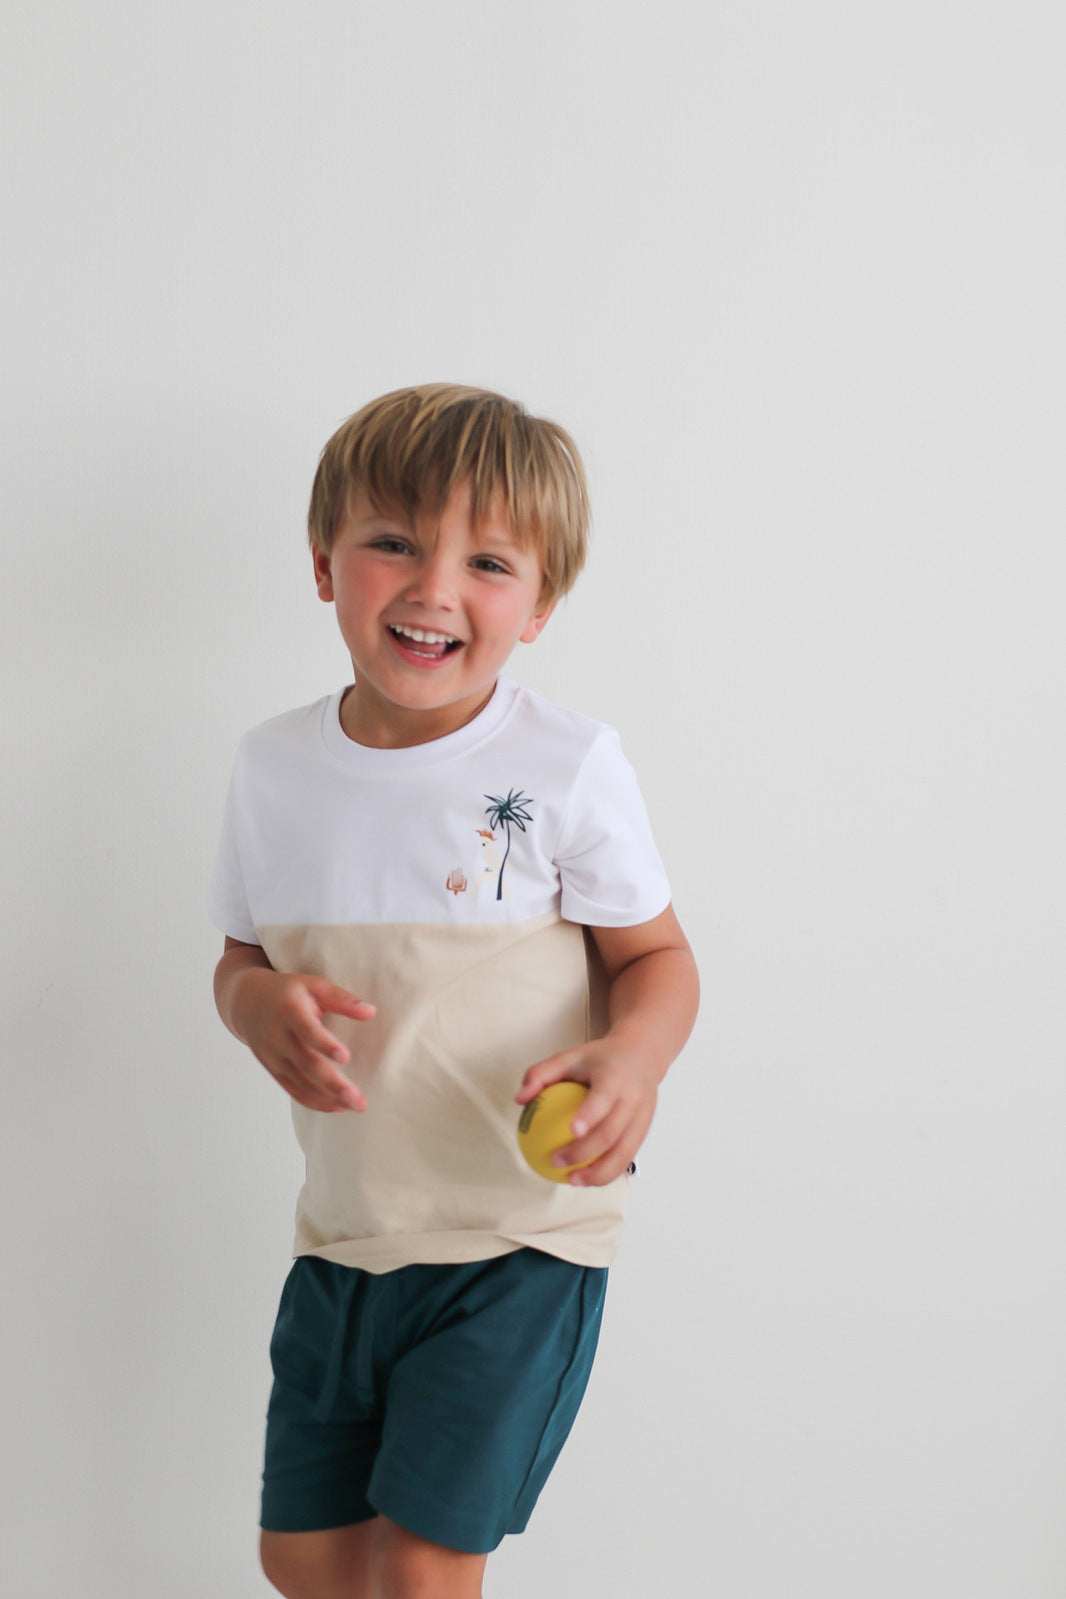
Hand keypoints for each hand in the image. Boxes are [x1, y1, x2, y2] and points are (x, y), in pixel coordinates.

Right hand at [230, 967, 375, 1112]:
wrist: (248, 1002)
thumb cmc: (289, 991)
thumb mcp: (314, 985)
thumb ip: (342, 998)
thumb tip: (371, 1011)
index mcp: (289, 1011)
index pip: (307, 1031)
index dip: (325, 1045)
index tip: (346, 1057)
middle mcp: (278, 1037)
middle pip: (307, 1064)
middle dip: (333, 1084)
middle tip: (358, 1098)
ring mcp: (273, 1057)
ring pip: (301, 1083)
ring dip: (329, 1098)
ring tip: (356, 1105)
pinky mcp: (273, 1070)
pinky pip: (294, 1091)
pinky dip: (315, 1102)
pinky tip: (338, 1106)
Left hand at [515, 1039, 657, 1186]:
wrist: (642, 1056)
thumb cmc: (599, 1059)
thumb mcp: (569, 1056)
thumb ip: (540, 1073)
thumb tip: (519, 1100)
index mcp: (615, 1078)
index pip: (602, 1100)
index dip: (589, 1116)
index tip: (571, 1132)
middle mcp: (633, 1099)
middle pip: (610, 1133)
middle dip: (583, 1153)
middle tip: (555, 1161)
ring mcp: (642, 1118)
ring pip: (623, 1154)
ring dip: (598, 1173)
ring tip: (572, 1180)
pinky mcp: (644, 1132)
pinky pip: (627, 1158)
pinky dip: (607, 1172)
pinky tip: (585, 1178)